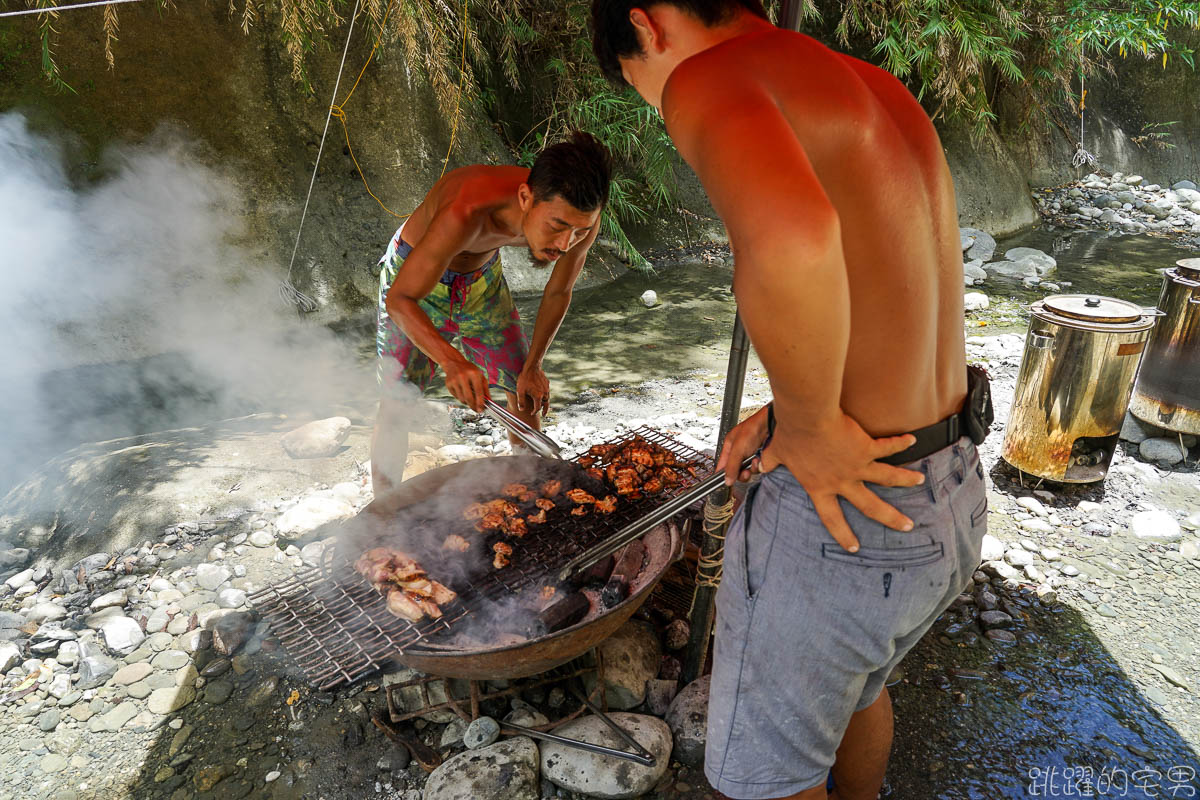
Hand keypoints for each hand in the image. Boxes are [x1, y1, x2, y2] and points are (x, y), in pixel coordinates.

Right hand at [443, 359, 489, 411]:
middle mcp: (463, 376)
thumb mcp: (480, 376)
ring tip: (470, 399)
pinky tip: (463, 392)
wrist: (454, 362)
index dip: (480, 403)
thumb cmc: (469, 370)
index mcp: (473, 373)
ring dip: (467, 403)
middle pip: (469, 398)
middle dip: (473, 406)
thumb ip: (485, 389)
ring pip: (462, 399)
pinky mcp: (448, 384)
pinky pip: (456, 396)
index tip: (482, 410)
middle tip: (476, 410)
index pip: (478, 391)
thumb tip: (489, 402)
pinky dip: (461, 398)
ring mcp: (454, 380)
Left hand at [515, 364, 549, 416]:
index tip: (532, 413)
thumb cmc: (525, 379)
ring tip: (544, 406)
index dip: (534, 412)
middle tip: (544, 414)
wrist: (532, 367)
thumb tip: (521, 410)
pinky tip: (542, 394)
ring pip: (548, 398)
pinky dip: (545, 395)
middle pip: (546, 404)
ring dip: (546, 403)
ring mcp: (546, 388)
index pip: (537, 408)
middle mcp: (544, 393)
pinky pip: (547, 392)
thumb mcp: (520, 391)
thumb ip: (521, 401)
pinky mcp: (547, 383)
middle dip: (545, 410)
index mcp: (538, 396)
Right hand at [715, 406, 770, 485]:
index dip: (723, 474)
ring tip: (754, 462)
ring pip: (747, 471)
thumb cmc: (753, 429)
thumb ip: (731, 466)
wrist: (770, 424)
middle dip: (741, 473)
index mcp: (729, 446)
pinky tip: (759, 460)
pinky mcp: (759, 457)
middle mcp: (739, 451)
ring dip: (751, 469)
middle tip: (745, 473)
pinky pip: (757, 468)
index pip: (722, 465)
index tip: (726, 482)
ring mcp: (749, 454)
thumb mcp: (738, 449)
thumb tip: (727, 480)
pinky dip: (758, 466)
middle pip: (736, 470)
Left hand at [758, 411, 924, 552]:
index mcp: (819, 487)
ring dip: (905, 480)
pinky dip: (901, 443)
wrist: (806, 418)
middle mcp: (841, 481)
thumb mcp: (776, 453)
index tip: (854, 546)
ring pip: (887, 478)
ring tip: (920, 481)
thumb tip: (759, 466)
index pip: (831, 517)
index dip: (842, 533)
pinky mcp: (866, 448)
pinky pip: (888, 447)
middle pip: (869, 506)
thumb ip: (770, 462)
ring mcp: (856, 466)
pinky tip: (912, 440)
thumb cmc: (789, 434)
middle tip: (906, 527)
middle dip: (890, 518)